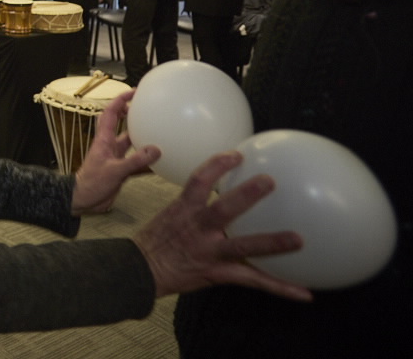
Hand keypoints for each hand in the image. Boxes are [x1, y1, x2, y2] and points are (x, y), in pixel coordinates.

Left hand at [72, 91, 158, 214]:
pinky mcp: (121, 170)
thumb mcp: (114, 171)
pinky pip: (137, 163)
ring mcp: (116, 157)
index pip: (111, 113)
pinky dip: (148, 162)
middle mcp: (111, 145)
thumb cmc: (91, 183)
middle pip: (123, 125)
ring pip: (132, 144)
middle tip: (150, 109)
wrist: (83, 200)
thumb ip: (135, 161)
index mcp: (104, 139)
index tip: (134, 92)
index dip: (121, 100)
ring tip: (160, 133)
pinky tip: (161, 163)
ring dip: (144, 139)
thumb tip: (155, 150)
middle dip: (134, 114)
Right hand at [132, 152, 310, 300]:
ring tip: (299, 239)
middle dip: (246, 194)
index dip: (217, 165)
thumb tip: (213, 190)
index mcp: (183, 210)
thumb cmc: (155, 240)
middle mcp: (198, 229)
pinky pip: (252, 280)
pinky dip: (280, 287)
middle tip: (270, 181)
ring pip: (242, 246)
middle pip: (223, 209)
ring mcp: (209, 252)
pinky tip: (306, 293)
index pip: (199, 180)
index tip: (237, 154)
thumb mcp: (169, 214)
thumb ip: (192, 204)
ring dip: (272, 242)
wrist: (141, 270)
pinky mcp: (218, 274)